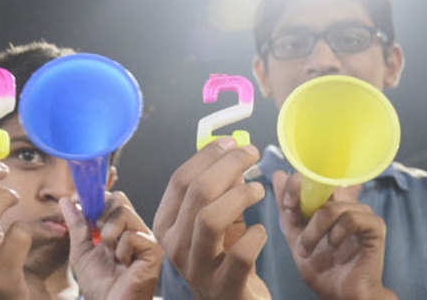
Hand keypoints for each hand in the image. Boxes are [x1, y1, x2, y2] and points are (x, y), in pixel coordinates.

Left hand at [61, 191, 162, 299]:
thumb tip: (65, 200)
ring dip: (109, 235)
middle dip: (101, 217)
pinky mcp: (153, 250)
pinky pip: (132, 235)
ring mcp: (146, 238)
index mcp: (121, 227)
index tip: (81, 210)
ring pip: (124, 213)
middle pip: (119, 200)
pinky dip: (121, 251)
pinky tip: (124, 264)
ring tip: (112, 255)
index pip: (112, 198)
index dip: (95, 200)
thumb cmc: (99, 285)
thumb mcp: (81, 251)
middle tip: (99, 239)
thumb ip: (77, 225)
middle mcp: (135, 229)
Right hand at [153, 138, 269, 299]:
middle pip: (197, 192)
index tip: (231, 142)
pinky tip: (260, 231)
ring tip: (257, 190)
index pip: (180, 180)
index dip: (207, 156)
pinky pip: (240, 254)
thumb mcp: (215, 221)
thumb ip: (219, 190)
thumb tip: (233, 155)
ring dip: (239, 195)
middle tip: (251, 154)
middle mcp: (175, 246)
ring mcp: (197, 269)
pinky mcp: (225, 288)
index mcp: (167, 224)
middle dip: (228, 165)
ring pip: (210, 219)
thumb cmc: (223, 257)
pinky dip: (254, 236)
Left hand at [273, 171, 397, 299]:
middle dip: (301, 197)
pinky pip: (351, 218)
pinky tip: (333, 245)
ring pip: (331, 207)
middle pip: (323, 183)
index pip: (313, 177)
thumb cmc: (321, 267)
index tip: (286, 203)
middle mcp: (346, 203)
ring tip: (306, 249)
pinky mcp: (374, 226)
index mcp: (328, 202)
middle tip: (290, 211)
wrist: (339, 295)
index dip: (296, 183)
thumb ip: (287, 208)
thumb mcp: (295, 235)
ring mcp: (362, 213)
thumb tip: (277, 174)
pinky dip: (336, 233)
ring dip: (313, 230)